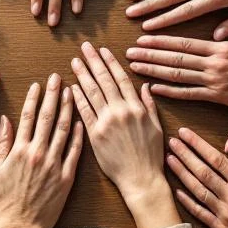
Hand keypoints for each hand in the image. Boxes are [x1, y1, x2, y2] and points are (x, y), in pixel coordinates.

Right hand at [0, 73, 83, 227]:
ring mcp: (54, 165)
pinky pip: (75, 152)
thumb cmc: (6, 200)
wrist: (19, 226)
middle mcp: (38, 153)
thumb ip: (2, 143)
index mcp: (20, 150)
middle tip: (58, 78)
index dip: (34, 98)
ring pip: (64, 131)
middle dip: (53, 95)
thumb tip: (5, 120)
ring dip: (68, 109)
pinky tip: (82, 121)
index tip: (39, 84)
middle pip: (48, 118)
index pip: (28, 116)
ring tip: (72, 92)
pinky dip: (79, 135)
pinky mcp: (66, 177)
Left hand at [70, 43, 179, 227]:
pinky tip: (71, 87)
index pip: (121, 78)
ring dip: (83, 75)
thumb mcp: (156, 128)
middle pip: (104, 81)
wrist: (141, 180)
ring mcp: (107, 123)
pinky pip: (84, 113)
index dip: (111, 62)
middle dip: (93, 61)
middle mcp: (121, 112)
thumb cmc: (150, 156)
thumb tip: (146, 86)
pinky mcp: (95, 136)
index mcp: (136, 108)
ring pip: (92, 93)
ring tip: (75, 62)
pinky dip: (78, 99)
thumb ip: (150, 106)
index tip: (102, 50)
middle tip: (84, 47)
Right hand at [126, 37, 227, 151]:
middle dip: (150, 64)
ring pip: (180, 53)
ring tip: (137, 45)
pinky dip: (175, 38)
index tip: (143, 85)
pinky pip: (195, 41)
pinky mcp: (225, 45)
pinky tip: (161, 34)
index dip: (162, 88)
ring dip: (156, 48)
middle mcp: (214, 74)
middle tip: (128, 60)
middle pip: (175, 69)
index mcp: (218, 93)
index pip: (183, 91)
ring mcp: (218, 57)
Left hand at [167, 128, 227, 227]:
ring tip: (169, 160)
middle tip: (172, 142)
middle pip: (203, 172)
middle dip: (185, 155)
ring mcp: (225, 214)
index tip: (186, 134)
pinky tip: (176, 190)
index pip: (217, 159)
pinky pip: (200, 213)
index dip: (198, 145)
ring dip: (182, 174)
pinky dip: (187, 202)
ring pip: (198, 190)